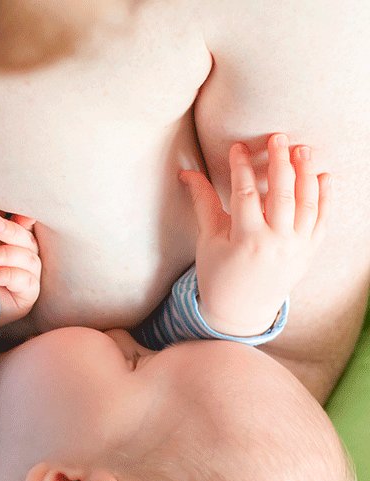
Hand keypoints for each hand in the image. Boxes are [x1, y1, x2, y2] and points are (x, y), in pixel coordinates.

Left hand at [0, 206, 40, 326]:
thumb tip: (5, 203)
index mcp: (7, 243)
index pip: (26, 227)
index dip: (25, 219)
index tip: (19, 212)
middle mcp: (18, 260)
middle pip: (29, 241)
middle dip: (12, 231)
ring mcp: (23, 280)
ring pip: (30, 260)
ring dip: (5, 254)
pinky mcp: (24, 299)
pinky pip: (28, 282)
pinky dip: (9, 274)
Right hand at [179, 133, 329, 335]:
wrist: (241, 310)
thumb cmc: (219, 273)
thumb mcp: (208, 239)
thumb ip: (203, 202)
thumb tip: (187, 172)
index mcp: (246, 239)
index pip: (245, 194)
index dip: (241, 168)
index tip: (238, 148)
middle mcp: (275, 242)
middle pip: (281, 194)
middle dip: (280, 162)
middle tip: (278, 137)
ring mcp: (296, 247)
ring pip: (307, 204)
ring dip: (306, 174)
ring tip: (302, 149)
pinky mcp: (309, 252)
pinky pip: (322, 221)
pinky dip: (326, 198)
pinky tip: (324, 176)